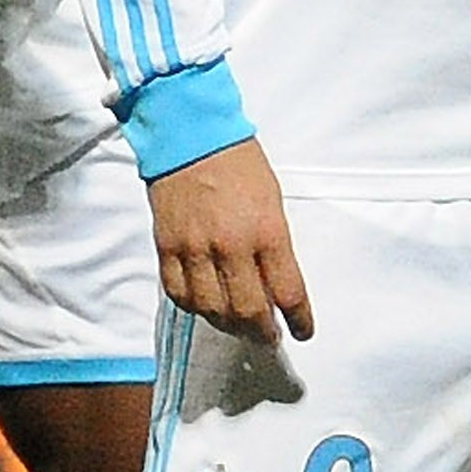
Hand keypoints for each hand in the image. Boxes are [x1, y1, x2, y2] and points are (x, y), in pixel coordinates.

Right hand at [147, 135, 313, 337]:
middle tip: (269, 336)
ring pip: (212, 310)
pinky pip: (179, 294)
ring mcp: (195, 249)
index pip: (288, 292)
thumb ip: (275, 246)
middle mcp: (230, 246)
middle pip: (248, 311)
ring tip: (239, 325)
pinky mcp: (167, 248)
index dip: (300, 320)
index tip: (303, 331)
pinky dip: (195, 308)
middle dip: (262, 332)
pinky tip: (206, 307)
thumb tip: (276, 285)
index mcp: (266, 231)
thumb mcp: (273, 201)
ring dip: (229, 325)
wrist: (189, 135)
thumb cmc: (238, 163)